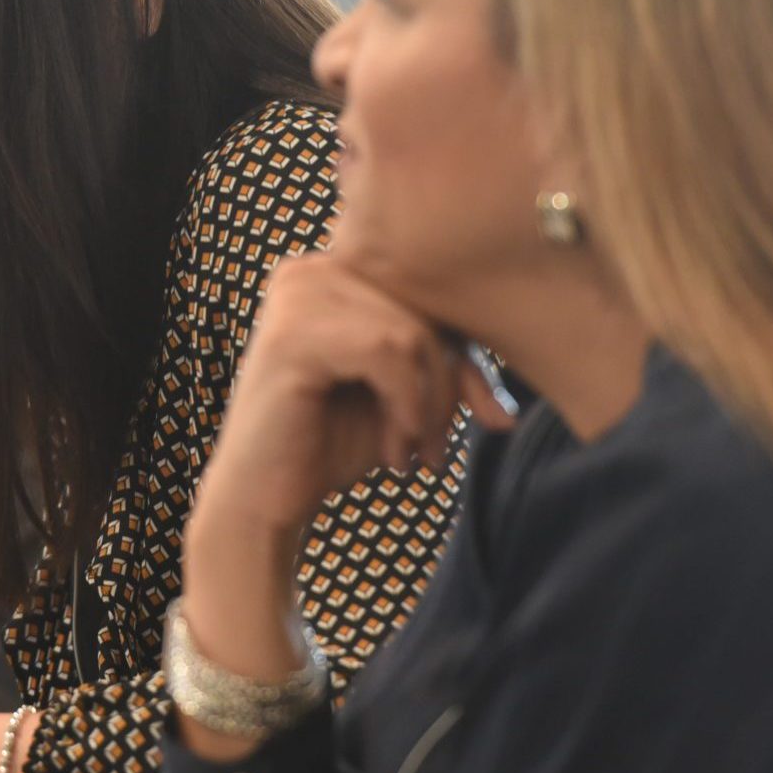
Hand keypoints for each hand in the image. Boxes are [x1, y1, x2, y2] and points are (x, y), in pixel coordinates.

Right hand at [194, 250, 511, 558]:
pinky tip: (395, 447)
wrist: (263, 501)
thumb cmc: (329, 444)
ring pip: (413, 331)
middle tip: (436, 452)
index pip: (430, 293)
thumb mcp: (405, 398)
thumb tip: (510, 405)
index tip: (492, 418)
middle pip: (426, 307)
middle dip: (450, 386)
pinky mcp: (292, 335)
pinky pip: (388, 349)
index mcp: (335, 270)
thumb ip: (450, 368)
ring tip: (410, 453)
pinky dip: (407, 404)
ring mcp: (296, 297)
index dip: (468, 354)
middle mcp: (310, 270)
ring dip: (428, 404)